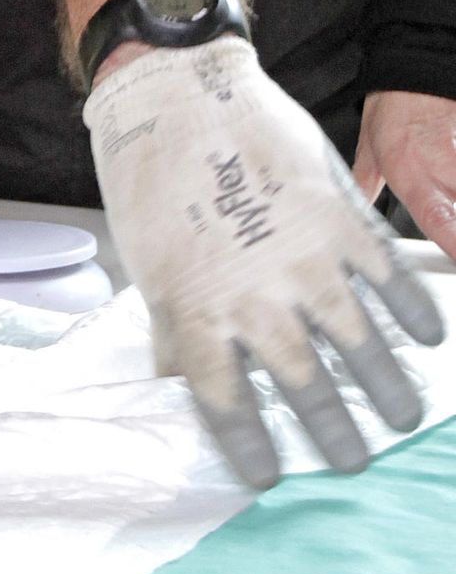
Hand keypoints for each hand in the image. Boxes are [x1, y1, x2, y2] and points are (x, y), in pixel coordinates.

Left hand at [84, 38, 444, 487]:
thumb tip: (179, 379)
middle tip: (354, 463)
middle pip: (303, 384)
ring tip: (404, 416)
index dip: (248, 446)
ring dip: (387, 385)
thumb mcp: (146, 262)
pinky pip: (389, 277)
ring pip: (360, 341)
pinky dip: (413, 310)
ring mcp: (304, 257)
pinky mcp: (339, 217)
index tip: (267, 478)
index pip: (224, 401)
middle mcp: (253, 295)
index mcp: (194, 310)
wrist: (179, 95)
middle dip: (333, 432)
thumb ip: (171, 326)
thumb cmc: (149, 178)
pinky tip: (427, 336)